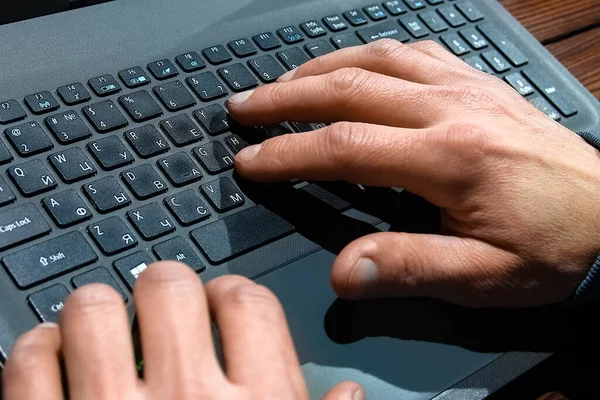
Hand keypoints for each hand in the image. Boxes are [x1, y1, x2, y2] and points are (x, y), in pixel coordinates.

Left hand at [2, 262, 362, 399]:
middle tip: (159, 307)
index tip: (219, 302)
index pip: (249, 302)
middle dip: (164, 289)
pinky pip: (29, 361)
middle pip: (170, 285)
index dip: (230, 292)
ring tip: (101, 326)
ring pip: (93, 307)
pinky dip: (35, 349)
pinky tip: (48, 358)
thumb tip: (350, 394)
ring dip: (96, 310)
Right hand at [228, 39, 599, 306]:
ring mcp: (468, 89)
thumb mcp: (485, 278)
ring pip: (378, 60)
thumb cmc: (556, 250)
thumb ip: (411, 268)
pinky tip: (357, 65)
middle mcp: (454, 109)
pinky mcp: (481, 86)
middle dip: (286, 98)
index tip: (249, 160)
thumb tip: (344, 272)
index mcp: (450, 158)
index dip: (288, 154)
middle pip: (350, 88)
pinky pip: (418, 52)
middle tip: (243, 105)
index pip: (345, 148)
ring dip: (322, 68)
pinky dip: (374, 54)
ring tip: (283, 83)